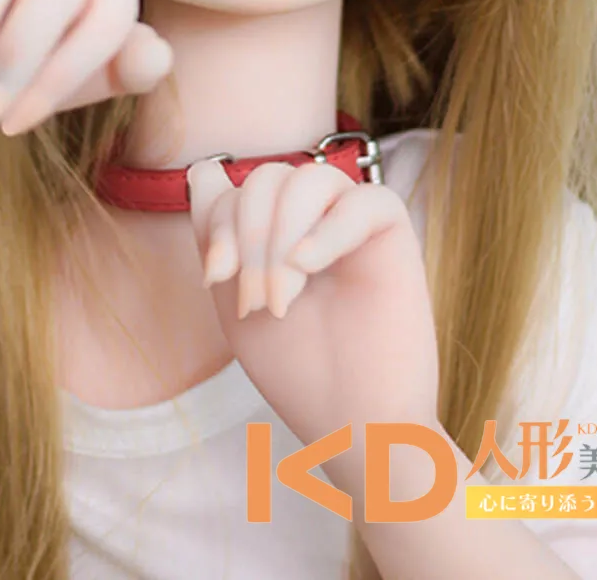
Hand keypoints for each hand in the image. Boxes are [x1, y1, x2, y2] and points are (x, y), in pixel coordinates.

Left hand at [187, 160, 439, 452]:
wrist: (354, 427)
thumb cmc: (300, 372)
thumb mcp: (238, 299)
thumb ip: (219, 237)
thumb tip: (202, 170)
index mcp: (276, 230)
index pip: (235, 187)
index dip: (218, 223)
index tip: (214, 278)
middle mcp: (315, 218)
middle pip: (267, 178)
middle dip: (248, 239)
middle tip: (257, 304)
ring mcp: (354, 222)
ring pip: (308, 180)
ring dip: (280, 239)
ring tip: (283, 300)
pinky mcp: (394, 235)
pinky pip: (363, 200)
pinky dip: (326, 230)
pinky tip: (307, 266)